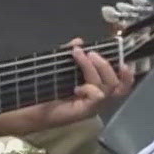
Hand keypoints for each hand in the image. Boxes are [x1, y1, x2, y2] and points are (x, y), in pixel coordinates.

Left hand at [10, 40, 134, 130]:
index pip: (120, 84)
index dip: (127, 75)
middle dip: (105, 65)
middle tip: (90, 53)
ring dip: (94, 69)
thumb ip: (70, 55)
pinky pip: (97, 98)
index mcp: (95, 89)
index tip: (124, 61)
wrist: (27, 109)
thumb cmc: (43, 90)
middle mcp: (98, 99)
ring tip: (80, 56)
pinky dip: (90, 89)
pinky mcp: (84, 112)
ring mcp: (92, 107)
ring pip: (106, 88)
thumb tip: (79, 41)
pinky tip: (76, 87)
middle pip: (116, 84)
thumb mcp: (58, 68)